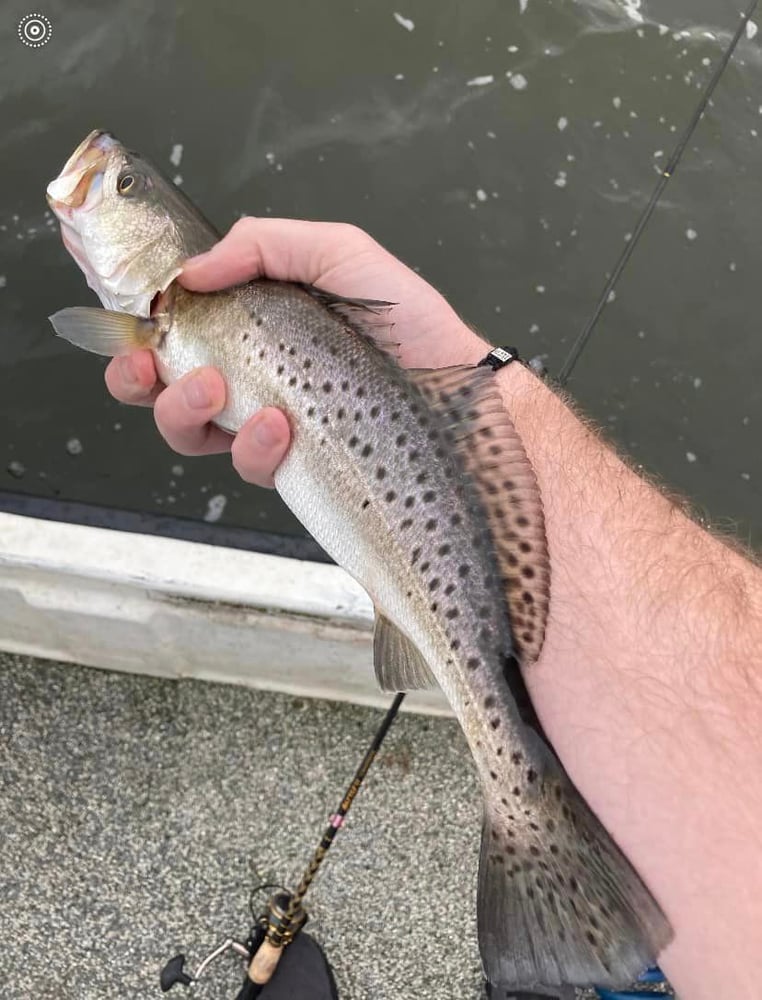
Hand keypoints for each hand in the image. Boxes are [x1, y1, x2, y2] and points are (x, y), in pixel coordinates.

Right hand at [105, 218, 488, 486]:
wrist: (459, 386)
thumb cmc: (409, 322)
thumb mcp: (339, 253)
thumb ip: (264, 244)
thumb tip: (193, 270)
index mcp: (254, 324)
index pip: (178, 325)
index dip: (139, 325)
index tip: (126, 317)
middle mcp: (252, 376)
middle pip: (163, 385)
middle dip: (137, 377)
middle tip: (151, 363)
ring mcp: (268, 425)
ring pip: (189, 432)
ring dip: (182, 410)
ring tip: (216, 389)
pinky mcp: (292, 466)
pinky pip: (246, 464)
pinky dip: (251, 444)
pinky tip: (281, 423)